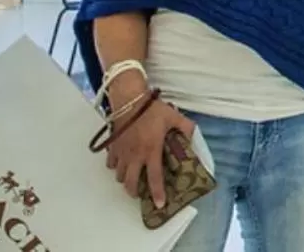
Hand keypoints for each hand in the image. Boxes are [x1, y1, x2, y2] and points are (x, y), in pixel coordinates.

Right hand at [104, 96, 193, 210]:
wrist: (129, 99)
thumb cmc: (151, 109)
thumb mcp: (174, 116)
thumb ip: (185, 127)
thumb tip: (193, 136)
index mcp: (151, 151)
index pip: (154, 178)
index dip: (157, 193)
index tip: (159, 204)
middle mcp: (135, 156)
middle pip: (130, 183)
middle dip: (134, 192)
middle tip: (141, 192)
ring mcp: (121, 153)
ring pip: (118, 176)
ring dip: (125, 179)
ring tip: (132, 176)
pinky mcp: (112, 147)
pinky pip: (110, 164)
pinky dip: (115, 167)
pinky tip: (122, 162)